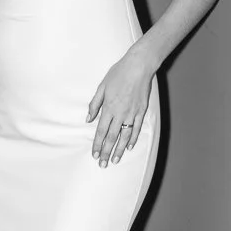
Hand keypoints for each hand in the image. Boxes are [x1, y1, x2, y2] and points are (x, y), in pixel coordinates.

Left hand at [87, 47, 154, 166]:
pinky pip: (136, 128)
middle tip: (103, 164)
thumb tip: (88, 119)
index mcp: (108, 108)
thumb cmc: (118, 74)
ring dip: (119, 149)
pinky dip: (133, 139)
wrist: (139, 66)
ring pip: (124, 136)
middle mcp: (120, 113)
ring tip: (115, 160)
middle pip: (112, 137)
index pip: (101, 131)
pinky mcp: (141, 111)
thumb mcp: (101, 87)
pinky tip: (128, 147)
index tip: (95, 154)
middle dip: (106, 152)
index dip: (97, 144)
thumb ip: (94, 104)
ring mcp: (132, 113)